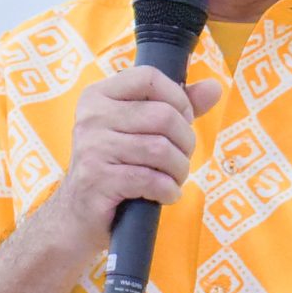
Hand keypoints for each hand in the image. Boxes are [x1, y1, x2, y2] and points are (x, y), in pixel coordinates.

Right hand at [47, 66, 225, 253]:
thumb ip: (176, 108)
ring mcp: (92, 148)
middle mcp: (91, 117)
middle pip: (162, 116)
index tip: (181, 121)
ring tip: (173, 179)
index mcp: (99, 96)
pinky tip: (164, 194)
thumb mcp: (140, 131)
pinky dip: (168, 191)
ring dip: (179, 170)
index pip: (148, 78)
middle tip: (179, 159)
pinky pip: (151, 179)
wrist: (76, 214)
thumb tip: (214, 88)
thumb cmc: (114, 168)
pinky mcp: (97, 179)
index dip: (177, 98)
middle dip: (184, 143)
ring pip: (160, 149)